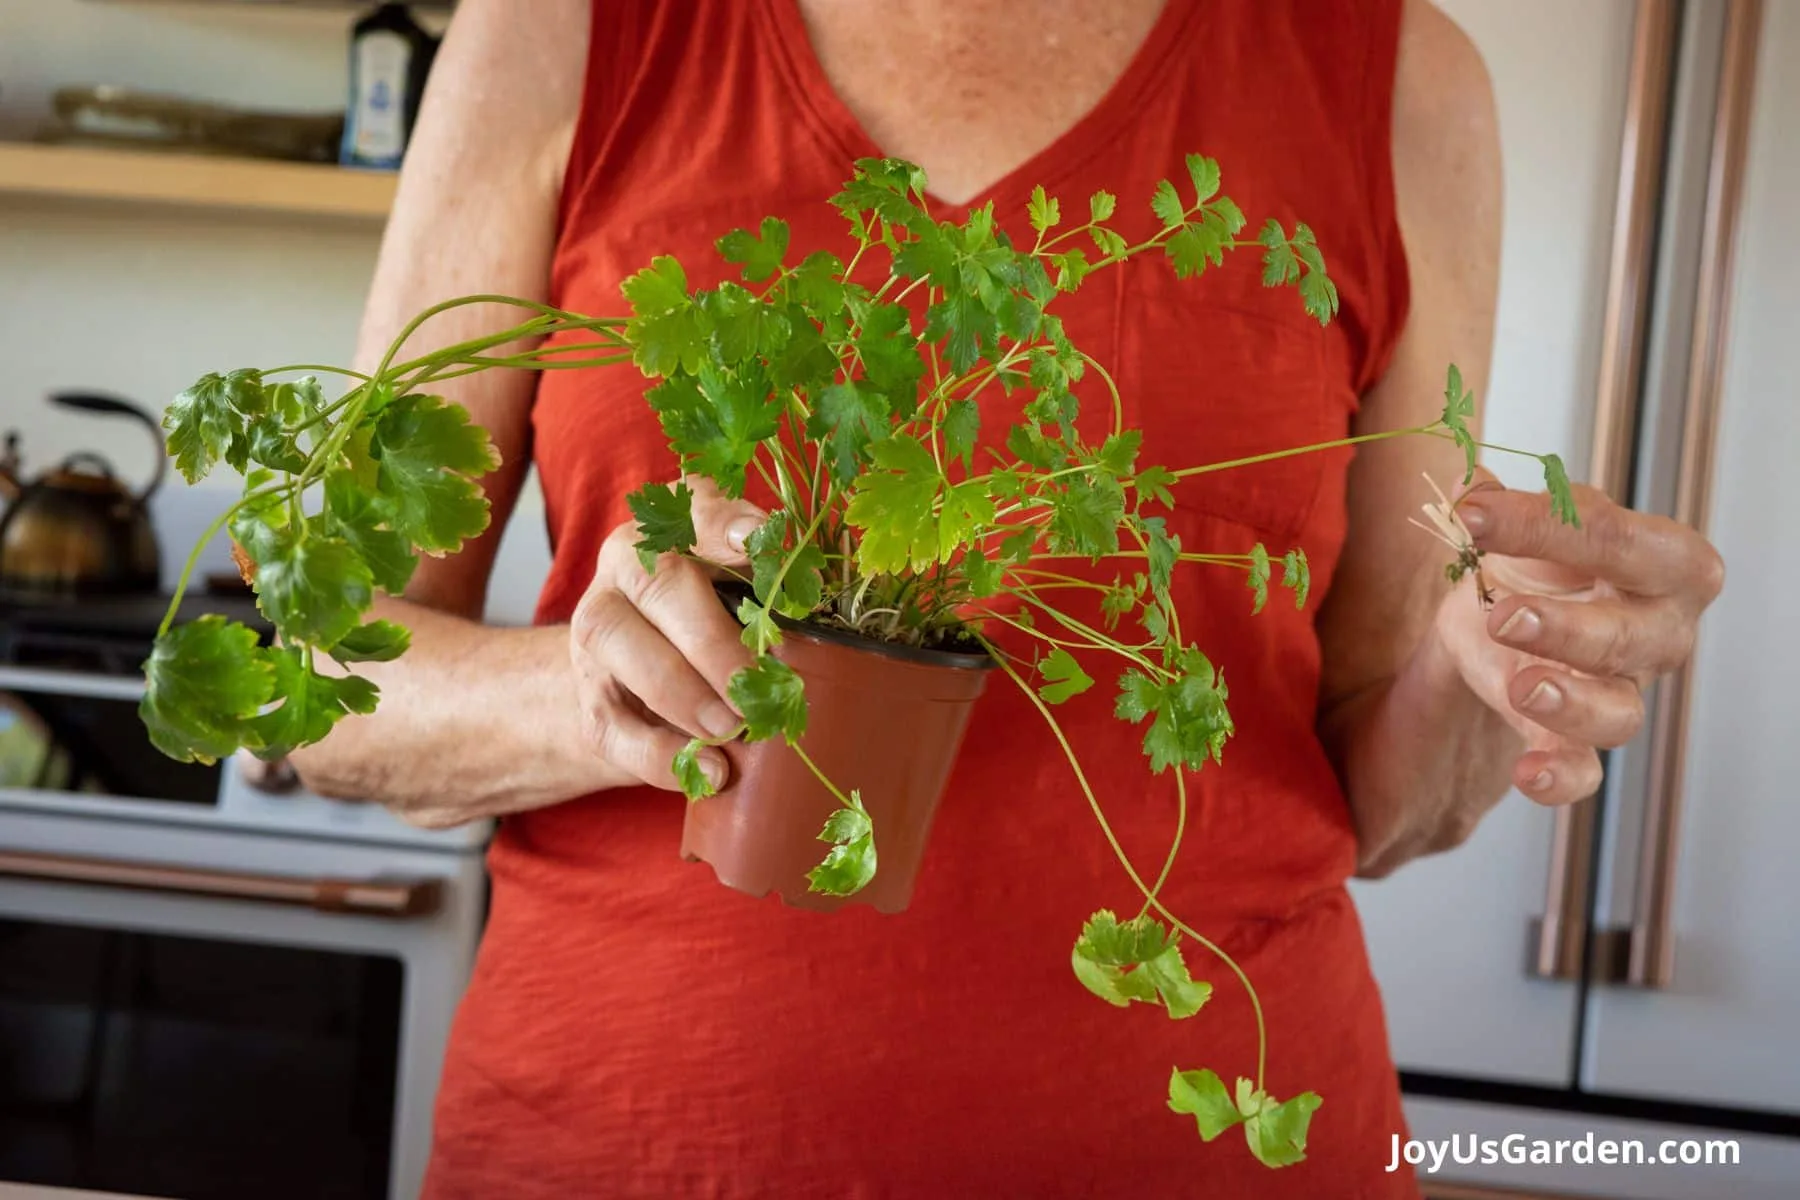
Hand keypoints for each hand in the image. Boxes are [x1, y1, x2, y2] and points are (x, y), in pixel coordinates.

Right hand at [569, 478, 763, 791]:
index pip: (695, 509)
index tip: (759, 539)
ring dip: (684, 695)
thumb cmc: (715, 618)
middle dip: (712, 641)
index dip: (725, 524)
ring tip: (732, 729)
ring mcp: (598, 632)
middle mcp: (627, 567)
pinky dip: (665, 756)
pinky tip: (712, 771)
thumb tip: (821, 595)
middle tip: (755, 688)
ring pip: (622, 648)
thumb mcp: (746, 587)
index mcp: (675, 527)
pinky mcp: (591, 698)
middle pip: (659, 586)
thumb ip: (777, 583)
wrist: (635, 677)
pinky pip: (617, 727)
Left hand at [1431, 472, 1724, 806]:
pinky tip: (1528, 774)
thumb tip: (1471, 485)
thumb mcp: (1519, 527)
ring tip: (1521, 688)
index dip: (1548, 526)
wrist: (1505, 619)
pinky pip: (1585, 772)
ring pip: (1619, 712)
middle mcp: (1657, 632)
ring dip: (1571, 703)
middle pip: (1634, 636)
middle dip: (1569, 627)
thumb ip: (1501, 509)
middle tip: (1503, 614)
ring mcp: (1623, 691)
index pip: (1619, 540)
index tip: (1476, 514)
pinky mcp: (1579, 739)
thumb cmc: (1538, 562)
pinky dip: (1561, 777)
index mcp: (1661, 562)